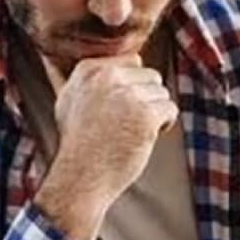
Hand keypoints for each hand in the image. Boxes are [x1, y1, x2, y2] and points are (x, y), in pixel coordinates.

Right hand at [37, 55, 176, 239]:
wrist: (79, 178)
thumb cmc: (78, 145)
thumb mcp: (69, 101)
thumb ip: (88, 79)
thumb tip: (113, 62)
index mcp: (89, 70)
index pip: (132, 61)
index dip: (133, 86)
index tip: (119, 108)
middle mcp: (107, 78)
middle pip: (150, 75)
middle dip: (146, 98)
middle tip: (127, 123)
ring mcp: (127, 95)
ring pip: (161, 92)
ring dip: (154, 113)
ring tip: (132, 132)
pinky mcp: (145, 115)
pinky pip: (170, 109)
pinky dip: (163, 125)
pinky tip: (145, 138)